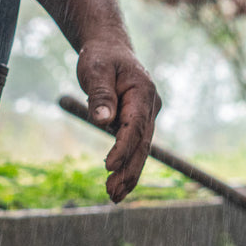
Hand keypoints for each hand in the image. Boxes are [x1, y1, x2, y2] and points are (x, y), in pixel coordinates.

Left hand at [76, 36, 160, 201]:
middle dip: (128, 170)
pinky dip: (127, 165)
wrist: (110, 48)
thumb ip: (100, 95)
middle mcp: (150, 107)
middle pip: (142, 144)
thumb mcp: (96, 70)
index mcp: (143, 93)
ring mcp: (146, 116)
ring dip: (128, 173)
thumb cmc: (101, 57)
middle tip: (112, 193)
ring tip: (113, 196)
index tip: (109, 166)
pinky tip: (117, 184)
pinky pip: (135, 147)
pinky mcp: (139, 123)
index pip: (134, 126)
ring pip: (141, 150)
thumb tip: (102, 121)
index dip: (123, 148)